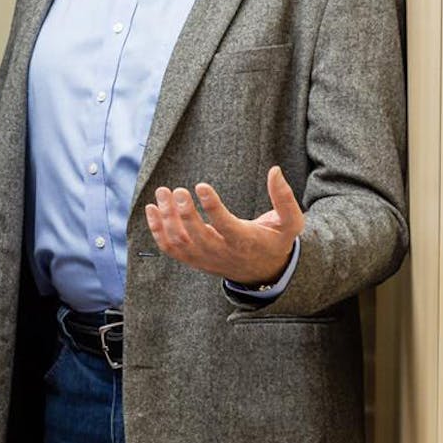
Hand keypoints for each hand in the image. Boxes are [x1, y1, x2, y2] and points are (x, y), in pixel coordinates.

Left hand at [144, 165, 303, 285]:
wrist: (262, 272)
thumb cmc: (274, 241)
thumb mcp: (290, 223)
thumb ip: (285, 198)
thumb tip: (275, 170)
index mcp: (245, 242)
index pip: (225, 226)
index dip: (212, 207)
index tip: (200, 186)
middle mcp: (221, 252)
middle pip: (197, 236)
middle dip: (184, 212)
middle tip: (176, 190)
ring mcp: (204, 258)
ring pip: (179, 241)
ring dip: (167, 217)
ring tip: (162, 192)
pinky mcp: (192, 260)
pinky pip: (169, 248)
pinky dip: (157, 230)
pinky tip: (152, 208)